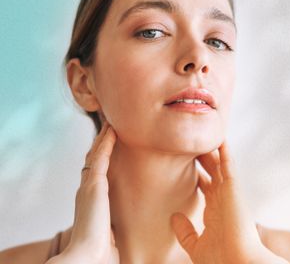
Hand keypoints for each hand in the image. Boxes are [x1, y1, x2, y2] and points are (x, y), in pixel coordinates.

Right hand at [55, 122, 118, 263]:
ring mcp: (89, 184)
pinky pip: (101, 156)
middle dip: (99, 142)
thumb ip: (110, 222)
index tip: (106, 144)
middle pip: (93, 158)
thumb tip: (118, 229)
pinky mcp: (94, 183)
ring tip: (110, 123)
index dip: (99, 155)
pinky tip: (112, 131)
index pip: (94, 171)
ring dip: (103, 137)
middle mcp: (87, 188)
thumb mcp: (107, 230)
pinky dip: (106, 142)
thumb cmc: (99, 249)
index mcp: (89, 198)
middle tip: (107, 126)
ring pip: (96, 153)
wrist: (89, 256)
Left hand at [171, 142, 288, 263]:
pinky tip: (219, 139)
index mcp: (214, 211)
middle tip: (192, 145)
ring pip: (219, 165)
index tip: (186, 164)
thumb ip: (184, 231)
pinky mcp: (234, 188)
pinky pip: (229, 165)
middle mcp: (221, 198)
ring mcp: (228, 192)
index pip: (205, 186)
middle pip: (211, 172)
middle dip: (202, 158)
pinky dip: (225, 152)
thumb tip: (173, 216)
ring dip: (211, 151)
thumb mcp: (195, 245)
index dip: (197, 174)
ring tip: (202, 135)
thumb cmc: (219, 260)